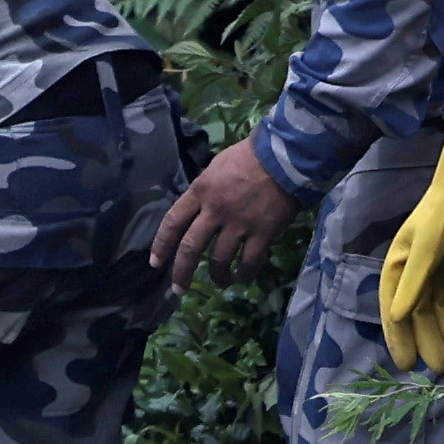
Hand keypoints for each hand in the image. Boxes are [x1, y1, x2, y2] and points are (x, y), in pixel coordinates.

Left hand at [152, 138, 299, 285]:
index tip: (156, 263)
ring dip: (218, 276)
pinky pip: (249, 261)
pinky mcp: (263, 232)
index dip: (161, 245)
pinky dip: (245, 273)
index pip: (173, 222)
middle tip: (179, 289)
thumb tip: (199, 209)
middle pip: (191, 248)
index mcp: (200, 191)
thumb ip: (205, 190)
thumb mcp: (218, 167)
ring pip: (219, 260)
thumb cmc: (253, 155)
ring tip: (221, 282)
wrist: (288, 154)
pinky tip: (243, 277)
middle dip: (182, 272)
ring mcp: (239, 223)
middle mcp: (215, 210)